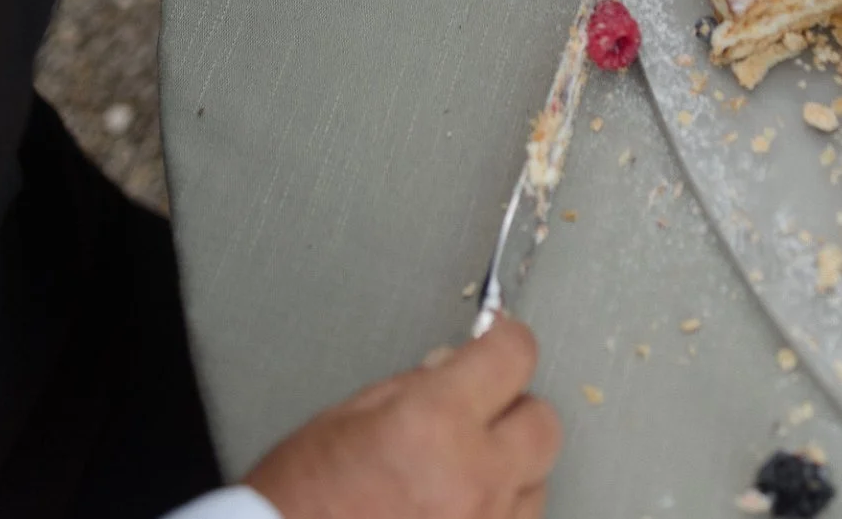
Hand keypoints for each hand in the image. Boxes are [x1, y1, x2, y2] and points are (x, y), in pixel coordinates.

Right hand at [243, 318, 560, 518]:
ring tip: (458, 476)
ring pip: (537, 485)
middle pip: (544, 424)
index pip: (514, 356)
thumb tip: (459, 367)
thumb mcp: (347, 416)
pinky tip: (456, 510)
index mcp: (434, 424)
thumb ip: (415, 386)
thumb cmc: (296, 501)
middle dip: (515, 410)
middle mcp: (471, 480)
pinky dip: (494, 515)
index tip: (499, 340)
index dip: (506, 340)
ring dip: (508, 473)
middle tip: (481, 413)